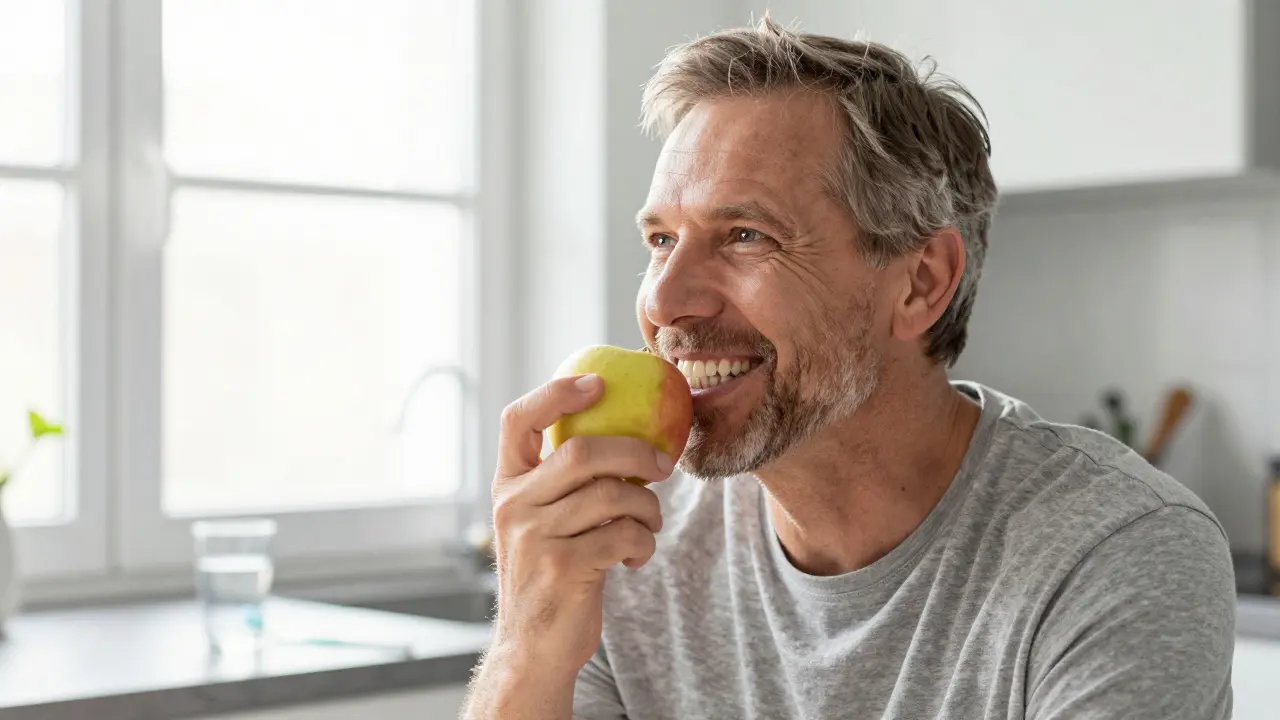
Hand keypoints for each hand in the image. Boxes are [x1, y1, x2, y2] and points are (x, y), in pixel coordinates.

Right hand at [489, 373, 674, 679]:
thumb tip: (628, 435)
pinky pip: (622, 535)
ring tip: (650, 522)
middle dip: (634, 451)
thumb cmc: (551, 574)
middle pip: (581, 452)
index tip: (598, 383)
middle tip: (663, 464)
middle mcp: (513, 505)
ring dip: (646, 506)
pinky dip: (643, 542)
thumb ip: (564, 483)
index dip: (557, 393)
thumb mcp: (542, 522)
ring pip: (611, 495)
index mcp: (508, 485)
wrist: (532, 649)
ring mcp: (535, 537)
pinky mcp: (563, 569)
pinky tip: (637, 555)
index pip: (517, 420)